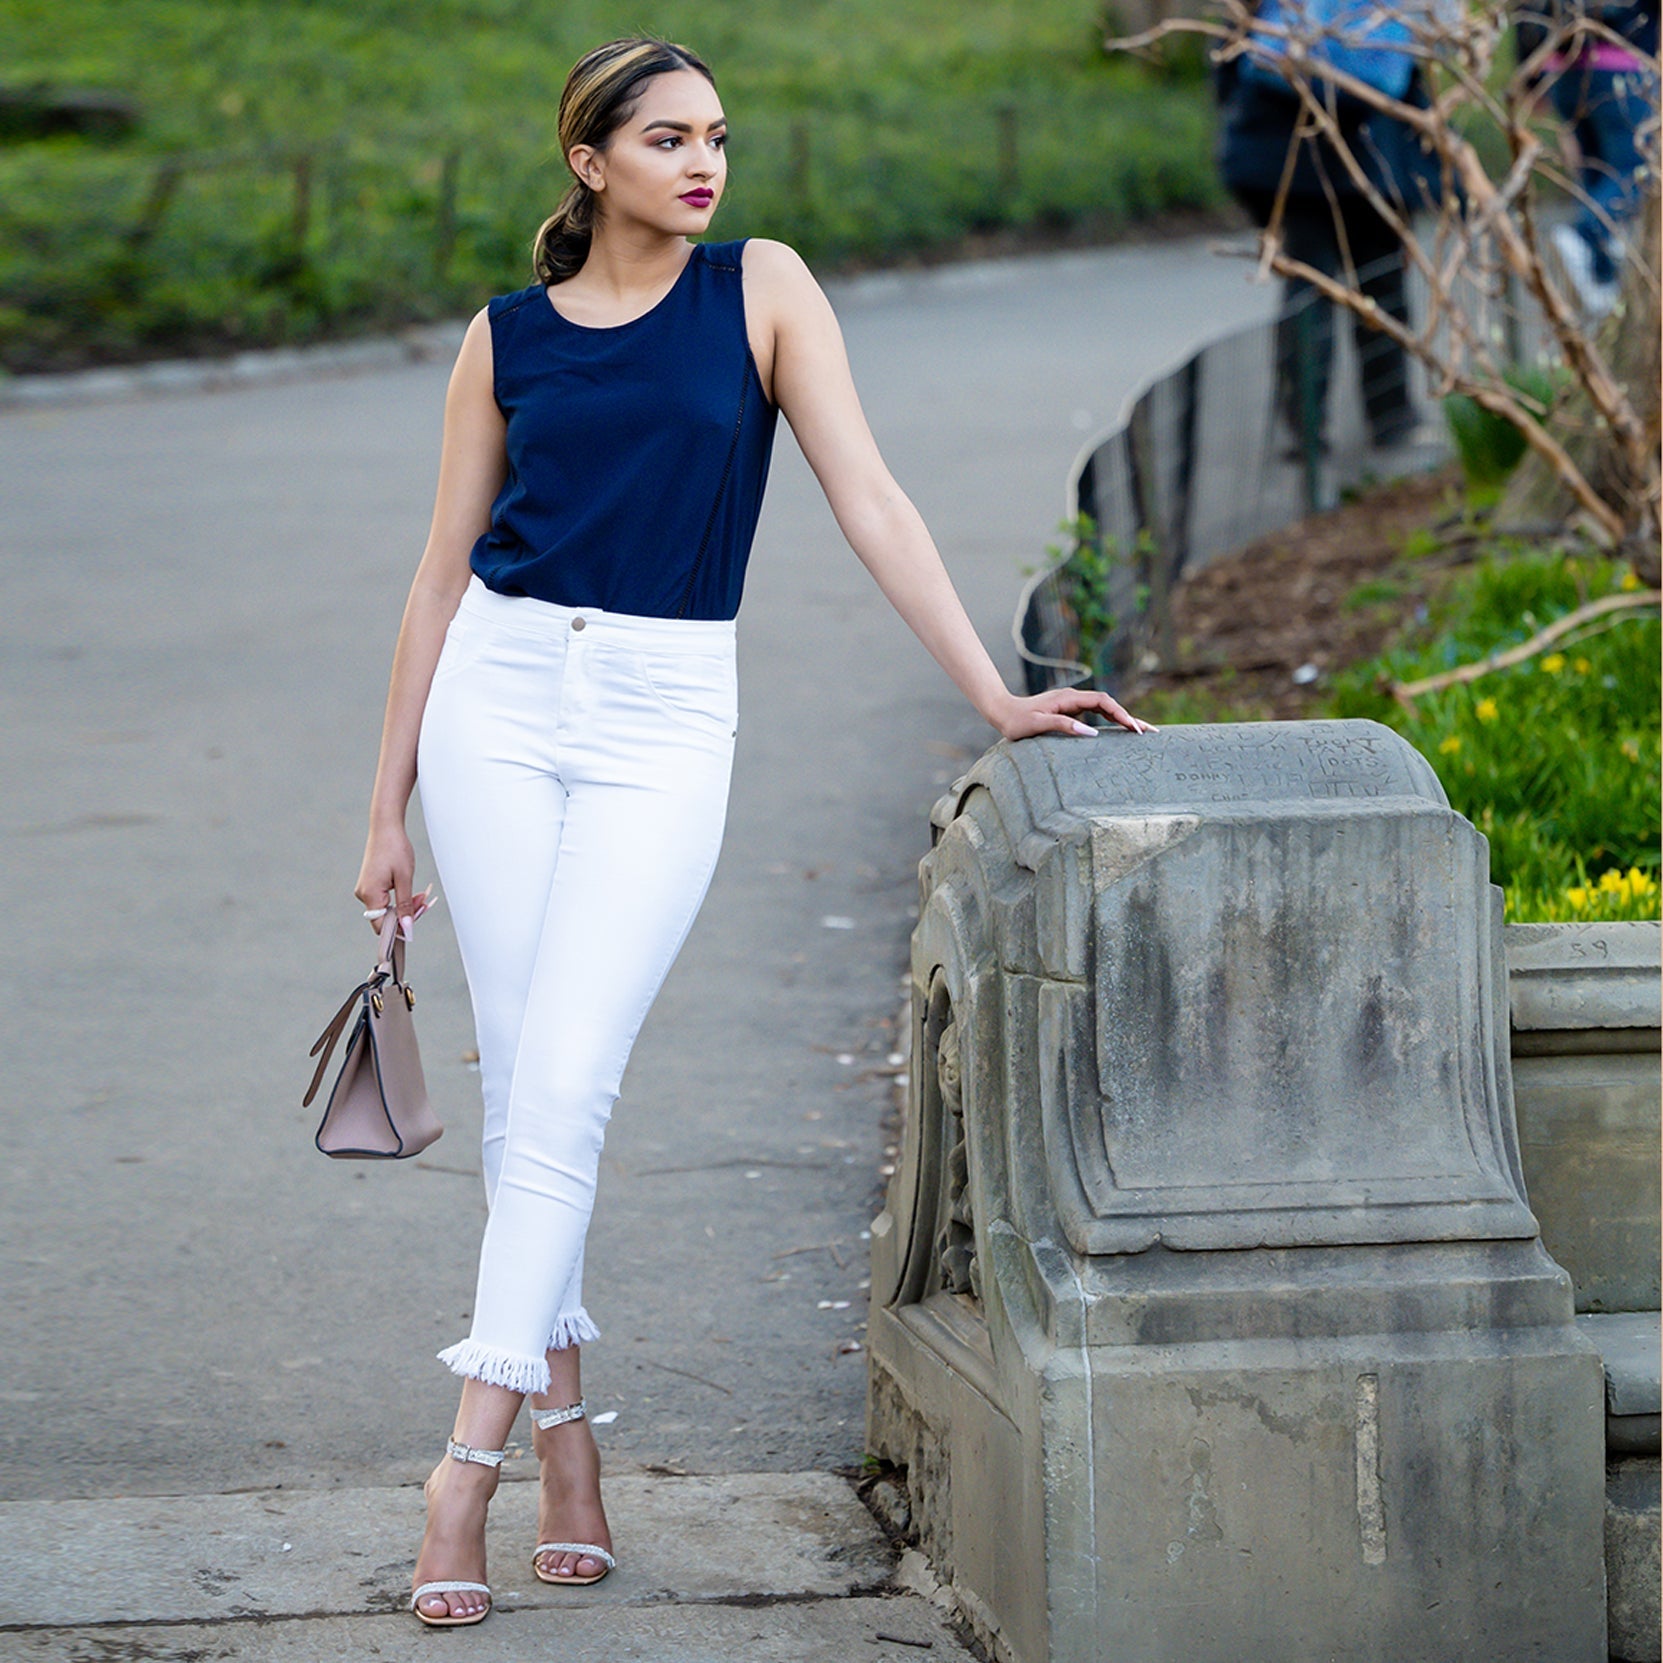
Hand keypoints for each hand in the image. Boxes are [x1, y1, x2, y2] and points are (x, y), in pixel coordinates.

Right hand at [355, 823, 417, 933]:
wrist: (386, 827)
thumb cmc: (395, 849)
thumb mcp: (404, 878)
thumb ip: (405, 905)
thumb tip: (407, 928)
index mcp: (369, 894)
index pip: (381, 926)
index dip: (399, 929)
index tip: (416, 924)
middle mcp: (363, 894)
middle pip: (385, 918)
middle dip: (407, 914)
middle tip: (426, 903)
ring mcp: (366, 889)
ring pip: (388, 908)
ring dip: (406, 905)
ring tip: (423, 896)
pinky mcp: (371, 884)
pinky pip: (386, 899)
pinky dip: (400, 898)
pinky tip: (413, 893)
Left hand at [991, 687, 1155, 740]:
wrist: (1002, 712)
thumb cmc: (1017, 721)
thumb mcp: (1037, 725)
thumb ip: (1063, 726)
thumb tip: (1092, 733)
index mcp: (1069, 699)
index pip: (1104, 702)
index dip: (1121, 714)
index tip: (1134, 728)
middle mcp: (1074, 698)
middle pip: (1109, 704)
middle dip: (1130, 717)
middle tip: (1150, 732)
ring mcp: (1073, 704)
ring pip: (1105, 708)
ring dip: (1123, 718)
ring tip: (1142, 732)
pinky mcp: (1071, 711)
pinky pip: (1097, 713)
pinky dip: (1111, 720)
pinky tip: (1120, 729)